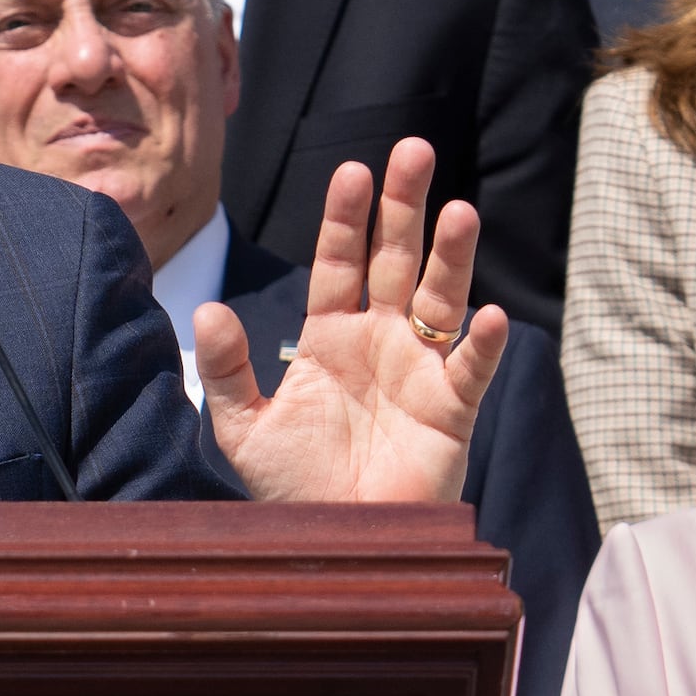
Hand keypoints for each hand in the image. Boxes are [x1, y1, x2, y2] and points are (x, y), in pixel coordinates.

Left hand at [198, 138, 503, 502]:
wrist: (336, 544)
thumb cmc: (293, 488)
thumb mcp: (244, 428)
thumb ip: (227, 369)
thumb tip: (206, 309)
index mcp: (331, 336)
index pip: (339, 262)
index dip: (345, 218)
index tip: (351, 170)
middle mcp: (382, 340)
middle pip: (398, 260)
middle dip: (405, 207)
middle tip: (414, 150)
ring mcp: (420, 371)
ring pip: (443, 299)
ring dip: (453, 257)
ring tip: (461, 211)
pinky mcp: (451, 412)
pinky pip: (471, 371)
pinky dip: (481, 344)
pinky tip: (490, 315)